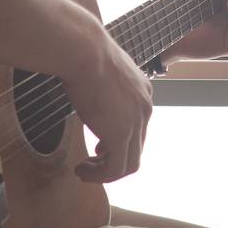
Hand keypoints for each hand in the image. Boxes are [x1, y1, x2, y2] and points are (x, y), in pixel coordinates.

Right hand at [58, 13, 153, 183]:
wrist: (84, 51)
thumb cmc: (84, 54)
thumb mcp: (102, 71)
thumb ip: (103, 86)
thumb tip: (89, 94)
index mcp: (143, 90)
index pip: (138, 126)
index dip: (119, 141)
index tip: (100, 148)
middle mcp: (145, 107)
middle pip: (136, 146)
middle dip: (112, 158)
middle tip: (89, 164)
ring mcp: (137, 122)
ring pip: (129, 163)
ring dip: (105, 173)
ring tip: (84, 171)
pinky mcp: (122, 134)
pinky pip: (116, 169)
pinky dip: (100, 176)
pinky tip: (82, 170)